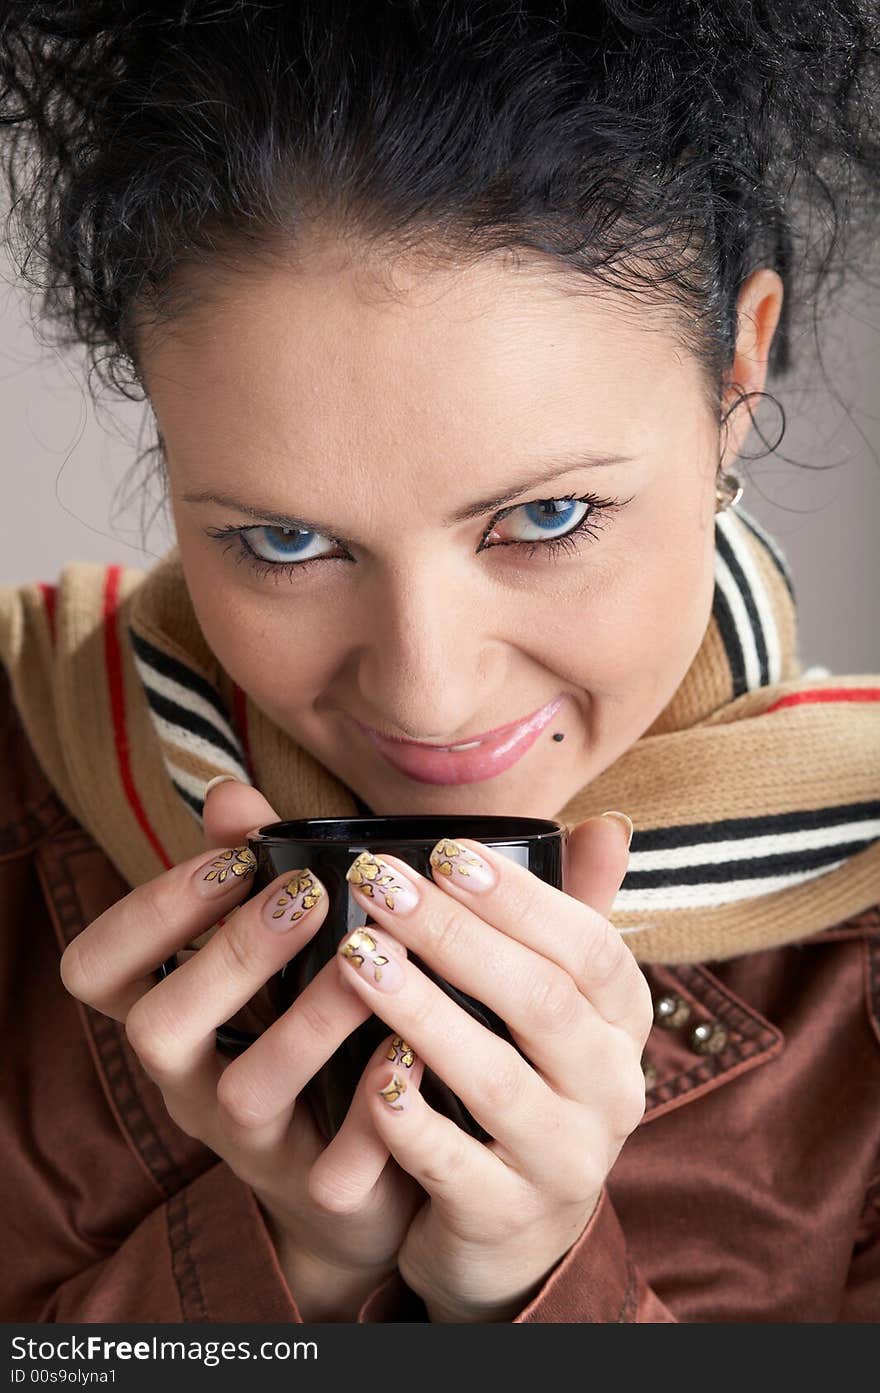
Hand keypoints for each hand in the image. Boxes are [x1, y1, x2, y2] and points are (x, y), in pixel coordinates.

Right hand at [58, 778, 423, 1319]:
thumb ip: (251, 873)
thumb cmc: (311, 1035)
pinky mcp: (323, 1191)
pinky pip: (335, 1169)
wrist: (361, 1175)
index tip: (229, 861)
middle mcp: (193, 1083)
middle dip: (230, 953)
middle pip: (158, 1029)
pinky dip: (375, 1111)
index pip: (98, 970)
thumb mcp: (274, 957)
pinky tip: (413, 1051)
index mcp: (174, 1017)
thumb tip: (230, 792)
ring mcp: (254, 1144)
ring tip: (368, 961)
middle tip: (307, 894)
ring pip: (245, 1095)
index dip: (147, 913)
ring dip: (305, 1023)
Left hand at [333, 815, 651, 1321]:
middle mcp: (612, 1091)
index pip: (592, 947)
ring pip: (494, 1078)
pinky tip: (365, 1073)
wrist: (513, 1236)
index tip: (444, 851)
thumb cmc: (522, 1084)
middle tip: (376, 883)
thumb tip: (606, 823)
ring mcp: (564, 1160)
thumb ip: (563, 920)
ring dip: (421, 1010)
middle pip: (540, 1001)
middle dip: (454, 934)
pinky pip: (451, 1164)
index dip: (520, 897)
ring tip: (356, 955)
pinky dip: (408, 1115)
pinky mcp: (508, 1218)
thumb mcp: (552, 1008)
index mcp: (622, 1025)